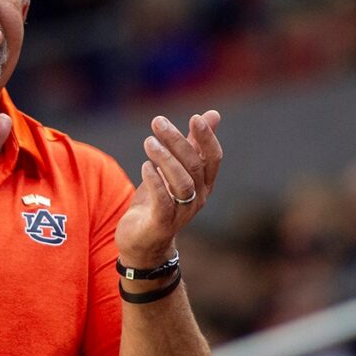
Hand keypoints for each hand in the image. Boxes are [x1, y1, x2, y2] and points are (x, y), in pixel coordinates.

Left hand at [116, 111, 222, 265]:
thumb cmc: (158, 200)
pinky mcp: (162, 223)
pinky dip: (155, 182)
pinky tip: (145, 166)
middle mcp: (198, 198)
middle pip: (194, 166)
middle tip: (158, 122)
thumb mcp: (174, 169)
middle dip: (177, 141)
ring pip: (182, 183)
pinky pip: (163, 202)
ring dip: (165, 159)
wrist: (142, 241)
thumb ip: (192, 144)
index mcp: (203, 184)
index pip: (213, 159)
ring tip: (149, 141)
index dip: (207, 138)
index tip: (195, 118)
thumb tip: (212, 114)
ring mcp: (182, 213)